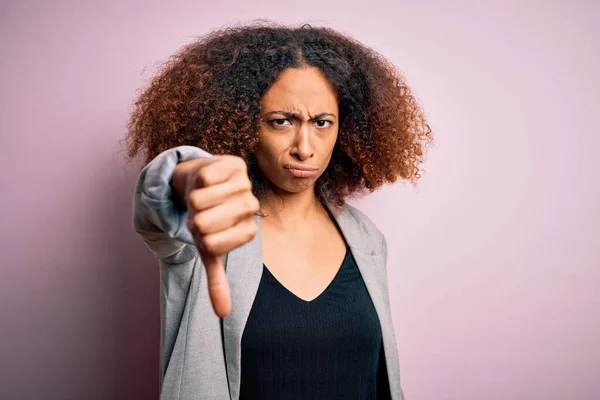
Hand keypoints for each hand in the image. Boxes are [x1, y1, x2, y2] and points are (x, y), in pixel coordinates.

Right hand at [172, 155, 259, 316]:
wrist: (203, 184)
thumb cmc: (206, 219)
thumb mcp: (209, 250)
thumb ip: (218, 281)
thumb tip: (223, 314)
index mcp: (247, 231)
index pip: (213, 244)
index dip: (199, 237)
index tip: (205, 231)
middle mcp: (251, 208)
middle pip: (204, 223)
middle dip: (192, 219)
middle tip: (199, 213)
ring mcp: (245, 184)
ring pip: (202, 199)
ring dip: (193, 199)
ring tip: (201, 197)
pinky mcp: (234, 164)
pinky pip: (205, 176)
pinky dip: (197, 181)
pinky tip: (204, 180)